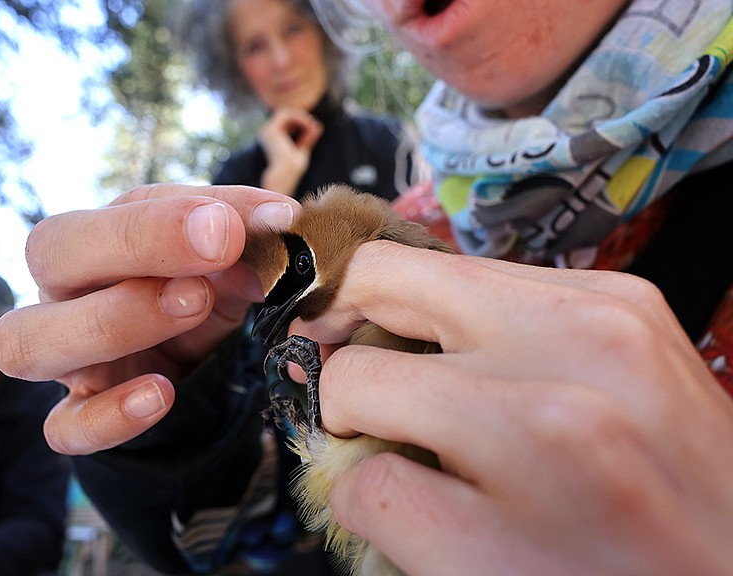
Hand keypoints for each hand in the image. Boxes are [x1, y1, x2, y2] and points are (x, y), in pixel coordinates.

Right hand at [0, 184, 298, 454]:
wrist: (196, 366)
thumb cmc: (199, 291)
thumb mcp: (225, 259)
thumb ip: (244, 237)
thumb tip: (273, 224)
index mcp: (93, 239)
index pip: (102, 212)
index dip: (165, 217)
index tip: (233, 224)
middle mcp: (61, 293)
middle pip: (48, 255)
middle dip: (135, 244)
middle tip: (218, 249)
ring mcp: (63, 360)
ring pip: (30, 342)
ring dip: (116, 320)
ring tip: (197, 305)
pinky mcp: (80, 417)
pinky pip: (65, 428)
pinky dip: (109, 416)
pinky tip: (162, 395)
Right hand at [258, 107, 322, 195]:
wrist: (287, 173)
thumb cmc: (294, 168)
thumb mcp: (303, 149)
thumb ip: (308, 138)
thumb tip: (318, 126)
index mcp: (272, 138)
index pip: (288, 121)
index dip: (301, 121)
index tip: (315, 129)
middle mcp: (267, 133)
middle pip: (287, 114)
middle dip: (302, 117)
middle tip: (314, 125)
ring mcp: (267, 130)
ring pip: (286, 111)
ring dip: (301, 116)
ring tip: (311, 125)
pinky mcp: (271, 129)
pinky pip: (286, 113)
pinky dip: (299, 117)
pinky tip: (308, 124)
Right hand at [292, 241, 732, 575]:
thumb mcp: (478, 573)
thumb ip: (382, 501)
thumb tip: (343, 443)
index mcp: (529, 422)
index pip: (360, 380)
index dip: (330, 409)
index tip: (337, 423)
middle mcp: (574, 336)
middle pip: (390, 271)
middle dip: (344, 316)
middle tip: (338, 358)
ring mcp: (611, 303)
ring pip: (444, 270)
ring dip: (411, 320)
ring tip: (419, 379)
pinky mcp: (630, 295)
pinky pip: (506, 282)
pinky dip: (475, 322)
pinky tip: (485, 370)